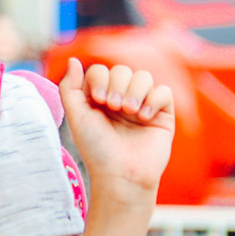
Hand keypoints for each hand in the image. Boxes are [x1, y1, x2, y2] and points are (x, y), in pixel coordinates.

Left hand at [58, 58, 174, 203]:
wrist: (121, 175)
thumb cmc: (97, 149)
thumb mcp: (77, 116)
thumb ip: (70, 87)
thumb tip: (74, 60)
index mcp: (100, 98)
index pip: (101, 70)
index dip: (100, 79)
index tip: (99, 101)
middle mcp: (122, 99)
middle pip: (122, 70)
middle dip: (118, 85)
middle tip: (115, 107)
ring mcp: (143, 106)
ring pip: (144, 76)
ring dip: (135, 91)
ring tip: (130, 112)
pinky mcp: (162, 115)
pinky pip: (164, 92)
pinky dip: (154, 100)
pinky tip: (145, 117)